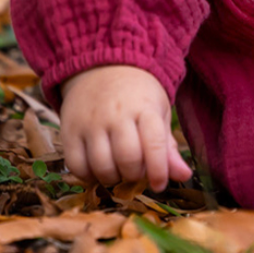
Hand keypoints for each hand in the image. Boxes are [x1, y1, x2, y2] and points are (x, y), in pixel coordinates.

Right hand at [59, 65, 191, 192]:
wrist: (103, 67)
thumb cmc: (138, 95)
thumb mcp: (158, 113)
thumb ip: (168, 147)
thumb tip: (184, 176)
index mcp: (145, 108)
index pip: (154, 145)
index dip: (159, 171)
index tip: (160, 185)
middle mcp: (117, 115)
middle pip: (127, 159)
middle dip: (136, 175)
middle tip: (137, 172)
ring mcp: (90, 123)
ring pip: (101, 166)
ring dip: (113, 178)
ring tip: (119, 170)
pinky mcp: (69, 130)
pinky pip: (76, 166)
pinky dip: (88, 176)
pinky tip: (98, 170)